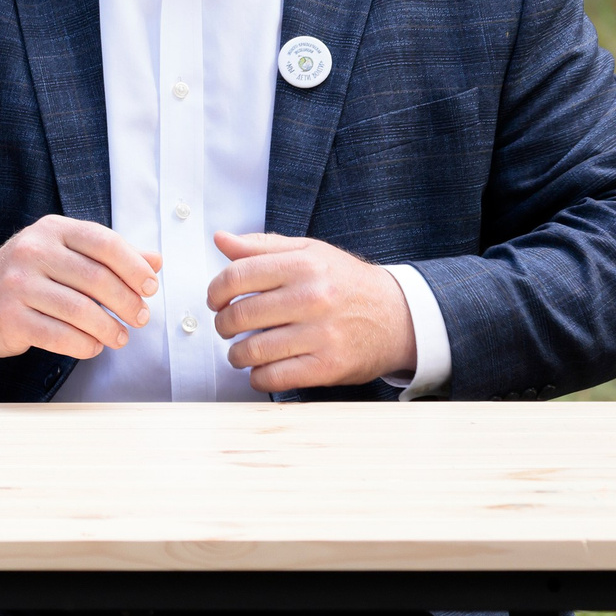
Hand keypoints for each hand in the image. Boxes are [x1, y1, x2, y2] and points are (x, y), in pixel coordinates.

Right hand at [0, 215, 160, 367]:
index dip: (133, 266)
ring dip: (109, 329)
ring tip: (120, 337)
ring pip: (80, 311)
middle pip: (96, 278)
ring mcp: (17, 284)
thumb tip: (155, 261)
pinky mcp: (10, 317)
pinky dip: (84, 345)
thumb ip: (108, 255)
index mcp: (51, 229)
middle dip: (127, 303)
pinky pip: (59, 336)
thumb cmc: (28, 275)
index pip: (103, 242)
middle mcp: (31, 251)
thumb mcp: (64, 253)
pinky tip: (92, 346)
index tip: (150, 287)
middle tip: (140, 318)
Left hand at [207, 232, 415, 391]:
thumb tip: (220, 238)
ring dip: (236, 354)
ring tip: (239, 351)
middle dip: (222, 325)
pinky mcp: (328, 366)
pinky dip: (258, 376)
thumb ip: (262, 246)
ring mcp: (321, 334)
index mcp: (303, 266)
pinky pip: (275, 377)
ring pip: (253, 350)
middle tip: (226, 327)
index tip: (215, 301)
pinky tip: (260, 369)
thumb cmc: (347, 282)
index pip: (236, 277)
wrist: (400, 316)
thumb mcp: (309, 252)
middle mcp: (312, 298)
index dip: (215, 291)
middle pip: (240, 315)